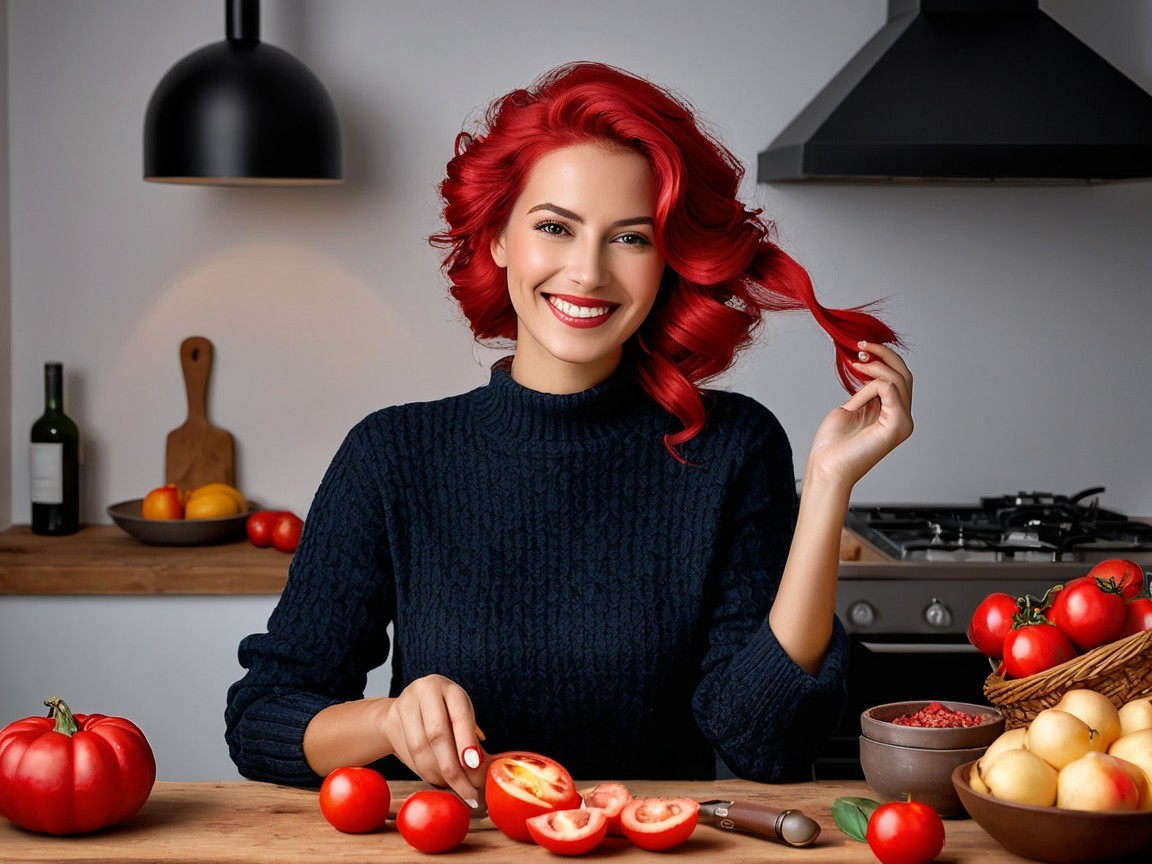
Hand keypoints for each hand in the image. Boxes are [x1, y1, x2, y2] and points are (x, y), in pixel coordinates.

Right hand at [384, 674, 486, 805]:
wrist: (406, 705)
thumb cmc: (443, 712)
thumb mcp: (460, 716)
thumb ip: (472, 740)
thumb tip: (488, 771)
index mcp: (449, 688)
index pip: (459, 715)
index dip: (466, 742)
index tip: (474, 766)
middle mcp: (425, 691)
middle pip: (437, 734)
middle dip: (454, 769)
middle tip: (469, 792)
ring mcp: (405, 704)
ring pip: (420, 748)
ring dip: (439, 775)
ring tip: (456, 789)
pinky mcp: (392, 721)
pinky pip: (409, 755)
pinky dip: (426, 773)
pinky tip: (439, 781)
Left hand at [806, 341, 912, 486]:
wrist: (827, 467)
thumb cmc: (834, 444)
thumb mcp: (850, 408)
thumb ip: (863, 391)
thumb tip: (867, 368)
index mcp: (893, 414)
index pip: (899, 378)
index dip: (883, 358)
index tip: (860, 348)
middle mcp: (903, 418)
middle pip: (905, 374)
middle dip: (884, 355)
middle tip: (860, 347)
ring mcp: (903, 422)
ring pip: (899, 379)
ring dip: (874, 367)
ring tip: (855, 365)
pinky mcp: (898, 425)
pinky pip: (888, 389)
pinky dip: (868, 386)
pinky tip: (854, 399)